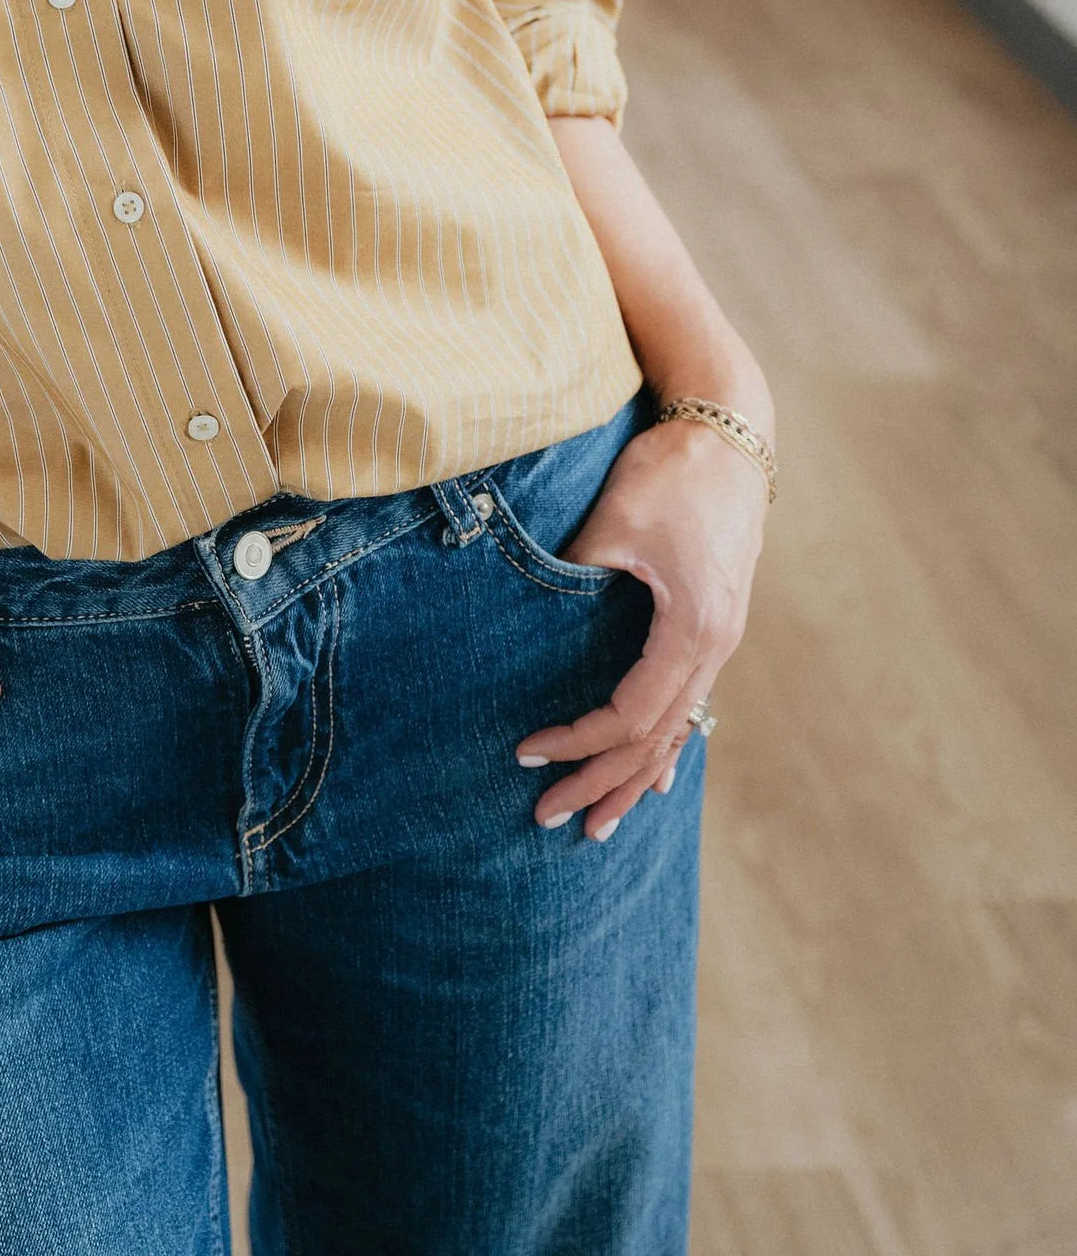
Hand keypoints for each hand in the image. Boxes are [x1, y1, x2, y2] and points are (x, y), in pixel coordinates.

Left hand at [514, 415, 768, 837]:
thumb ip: (579, 573)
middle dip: (601, 783)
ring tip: (598, 824)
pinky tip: (657, 779)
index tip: (526, 752)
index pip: (629, 714)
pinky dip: (667, 745)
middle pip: (656, 740)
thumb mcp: (618, 519)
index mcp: (694, 629)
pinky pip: (691, 703)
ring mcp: (722, 638)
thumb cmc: (670, 471)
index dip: (577, 741)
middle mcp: (716, 646)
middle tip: (547, 820)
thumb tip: (529, 615)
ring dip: (634, 778)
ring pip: (677, 730)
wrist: (731, 431)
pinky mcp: (715, 622)